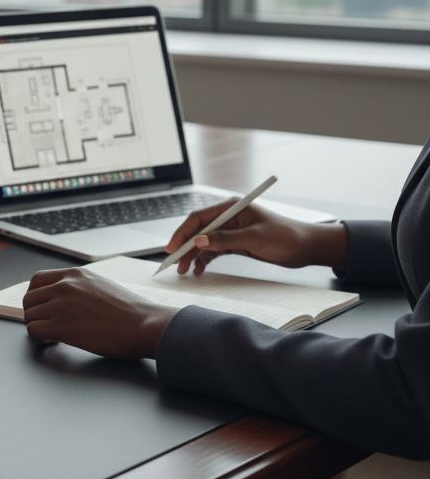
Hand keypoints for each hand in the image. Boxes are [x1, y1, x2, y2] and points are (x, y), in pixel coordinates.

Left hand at [22, 267, 176, 358]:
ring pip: (29, 316)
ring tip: (54, 335)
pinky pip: (33, 331)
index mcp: (75, 274)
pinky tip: (54, 341)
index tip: (42, 308)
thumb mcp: (103, 286)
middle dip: (35, 314)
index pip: (37, 280)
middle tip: (47, 325)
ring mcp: (61, 305)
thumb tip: (68, 300)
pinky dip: (39, 339)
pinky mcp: (60, 326)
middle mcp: (65, 286)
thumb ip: (81, 288)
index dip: (36, 297)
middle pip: (29, 299)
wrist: (146, 325)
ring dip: (38, 327)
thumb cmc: (133, 312)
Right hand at [166, 199, 347, 275]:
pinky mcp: (235, 243)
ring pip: (204, 243)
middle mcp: (228, 218)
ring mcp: (231, 231)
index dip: (183, 232)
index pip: (199, 218)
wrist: (307, 248)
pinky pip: (214, 251)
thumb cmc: (287, 236)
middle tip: (175, 264)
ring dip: (193, 256)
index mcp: (232, 207)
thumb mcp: (255, 238)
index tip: (172, 248)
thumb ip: (225, 239)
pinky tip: (199, 270)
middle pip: (198, 231)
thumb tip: (198, 242)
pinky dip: (205, 261)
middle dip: (185, 247)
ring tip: (185, 271)